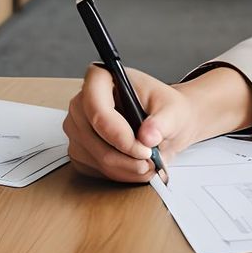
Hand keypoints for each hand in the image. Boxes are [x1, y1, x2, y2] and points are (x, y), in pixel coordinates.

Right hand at [64, 66, 201, 181]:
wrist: (165, 122)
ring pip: (94, 157)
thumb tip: (148, 136)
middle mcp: (82, 102)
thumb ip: (163, 122)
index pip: (96, 106)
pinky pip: (94, 169)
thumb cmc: (165, 109)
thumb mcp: (173, 110)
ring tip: (149, 164)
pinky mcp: (80, 150)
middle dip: (125, 156)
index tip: (142, 149)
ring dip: (124, 167)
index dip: (116, 131)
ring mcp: (77, 127)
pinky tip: (135, 166)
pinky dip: (119, 173)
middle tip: (151, 160)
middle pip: (92, 136)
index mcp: (102, 79)